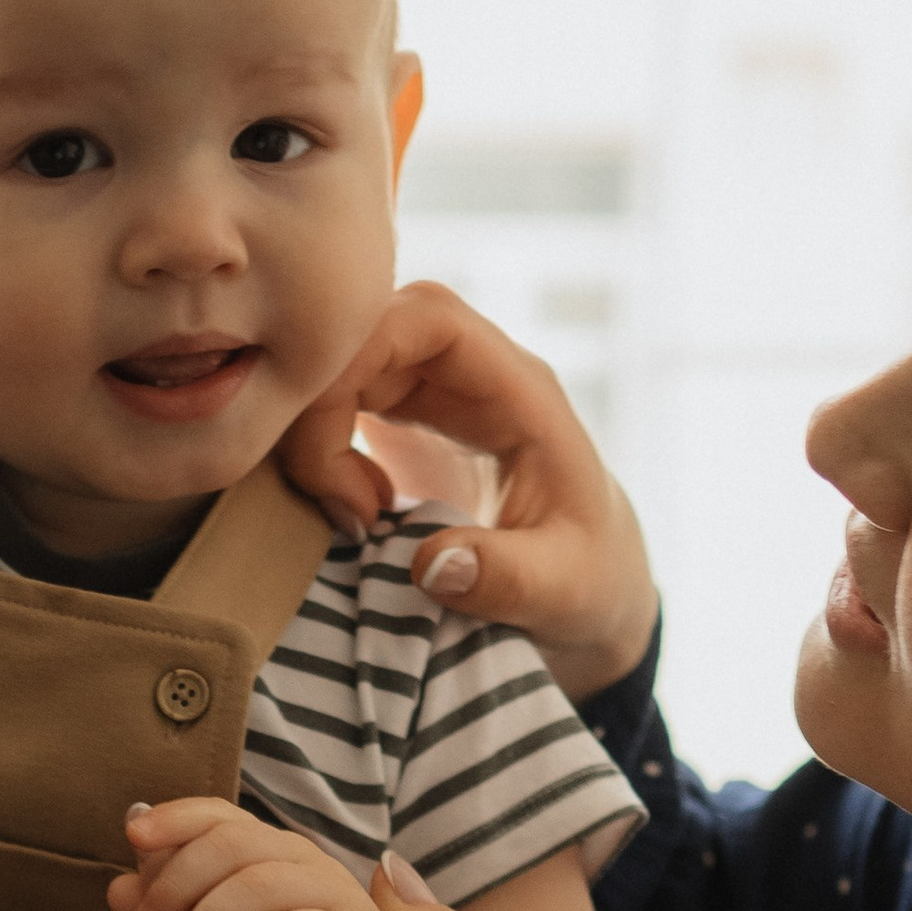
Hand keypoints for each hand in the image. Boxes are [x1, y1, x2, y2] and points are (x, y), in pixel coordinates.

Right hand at [279, 283, 659, 697]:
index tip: (336, 456)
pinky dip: (320, 448)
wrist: (594, 589)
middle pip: (372, 332)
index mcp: (522, 391)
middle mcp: (475, 377)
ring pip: (349, 364)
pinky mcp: (409, 426)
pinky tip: (346, 510)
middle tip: (332, 501)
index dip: (361, 355)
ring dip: (316, 429)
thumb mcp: (565, 591)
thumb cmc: (592, 582)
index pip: (431, 319)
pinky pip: (343, 401)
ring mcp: (438, 395)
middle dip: (323, 404)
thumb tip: (433, 564)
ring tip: (342, 513)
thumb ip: (507, 578)